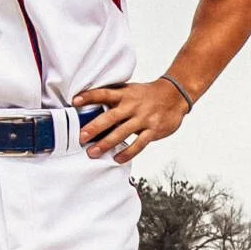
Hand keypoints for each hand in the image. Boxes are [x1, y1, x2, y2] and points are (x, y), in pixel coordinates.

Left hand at [74, 78, 190, 162]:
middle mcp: (132, 106)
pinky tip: (117, 159)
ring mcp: (143, 119)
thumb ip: (114, 98)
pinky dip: (127, 153)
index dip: (89, 96)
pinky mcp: (153, 130)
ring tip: (92, 152)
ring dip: (106, 144)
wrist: (175, 95)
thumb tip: (90, 108)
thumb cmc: (147, 95)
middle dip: (94, 127)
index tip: (74, 101)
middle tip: (80, 137)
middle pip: (111, 117)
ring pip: (122, 133)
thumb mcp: (130, 91)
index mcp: (125, 94)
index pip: (104, 93)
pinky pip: (139, 144)